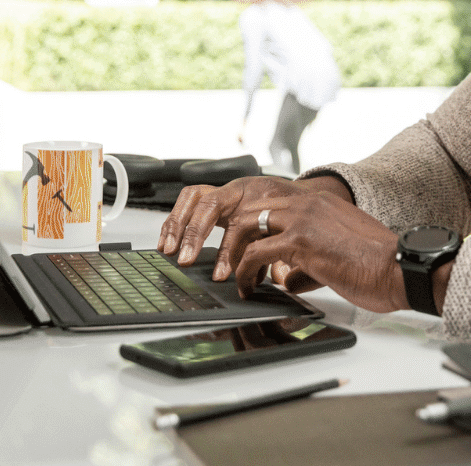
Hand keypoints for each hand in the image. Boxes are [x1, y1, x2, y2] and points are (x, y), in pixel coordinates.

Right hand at [158, 175, 310, 276]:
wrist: (302, 195)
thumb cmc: (299, 214)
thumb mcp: (296, 236)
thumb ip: (286, 256)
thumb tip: (279, 279)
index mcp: (262, 197)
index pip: (238, 222)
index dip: (228, 250)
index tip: (220, 274)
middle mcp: (239, 190)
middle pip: (209, 203)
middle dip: (194, 232)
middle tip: (185, 259)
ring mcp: (225, 191)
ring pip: (193, 197)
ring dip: (177, 223)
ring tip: (168, 249)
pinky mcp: (214, 197)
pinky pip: (188, 201)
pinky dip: (175, 220)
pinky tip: (168, 240)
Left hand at [228, 193, 407, 313]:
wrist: (398, 268)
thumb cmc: (378, 264)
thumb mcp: (338, 251)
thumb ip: (308, 260)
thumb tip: (287, 279)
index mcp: (318, 202)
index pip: (270, 205)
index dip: (252, 227)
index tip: (244, 246)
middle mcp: (307, 203)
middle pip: (251, 210)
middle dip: (235, 238)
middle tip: (230, 261)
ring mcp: (301, 220)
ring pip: (246, 227)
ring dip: (233, 254)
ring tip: (234, 276)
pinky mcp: (299, 243)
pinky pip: (255, 253)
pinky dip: (244, 271)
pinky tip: (247, 286)